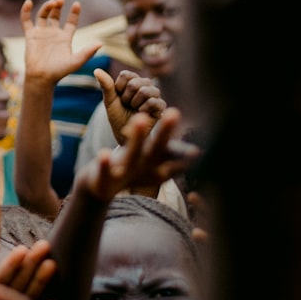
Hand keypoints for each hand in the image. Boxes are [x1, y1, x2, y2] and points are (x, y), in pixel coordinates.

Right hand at [21, 0, 101, 82]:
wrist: (42, 77)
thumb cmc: (59, 71)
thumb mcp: (76, 61)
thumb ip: (87, 52)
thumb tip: (100, 43)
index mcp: (65, 38)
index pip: (71, 21)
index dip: (74, 12)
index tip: (77, 4)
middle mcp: (53, 33)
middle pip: (56, 15)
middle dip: (58, 6)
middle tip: (60, 0)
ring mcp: (41, 33)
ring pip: (43, 15)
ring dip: (47, 6)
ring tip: (52, 2)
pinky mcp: (30, 35)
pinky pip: (26, 20)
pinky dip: (26, 11)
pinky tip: (28, 2)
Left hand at [80, 109, 199, 202]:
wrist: (102, 188)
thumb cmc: (133, 171)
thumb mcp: (154, 164)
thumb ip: (173, 157)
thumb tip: (197, 151)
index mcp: (158, 168)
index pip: (175, 156)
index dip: (185, 150)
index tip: (198, 142)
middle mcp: (144, 170)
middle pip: (156, 150)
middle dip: (165, 132)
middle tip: (175, 111)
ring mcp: (124, 175)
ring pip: (131, 154)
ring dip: (136, 137)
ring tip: (140, 118)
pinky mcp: (103, 181)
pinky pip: (104, 172)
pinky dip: (105, 164)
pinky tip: (104, 153)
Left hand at [94, 69, 166, 144]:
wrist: (126, 132)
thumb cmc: (117, 114)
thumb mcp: (109, 100)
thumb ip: (106, 85)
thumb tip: (96, 70)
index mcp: (133, 79)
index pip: (126, 75)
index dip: (118, 88)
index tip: (119, 97)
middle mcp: (146, 83)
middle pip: (135, 84)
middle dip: (126, 98)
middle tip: (127, 105)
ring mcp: (155, 94)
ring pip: (145, 91)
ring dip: (134, 103)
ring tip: (134, 108)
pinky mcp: (161, 105)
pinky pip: (153, 102)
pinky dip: (143, 109)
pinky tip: (141, 113)